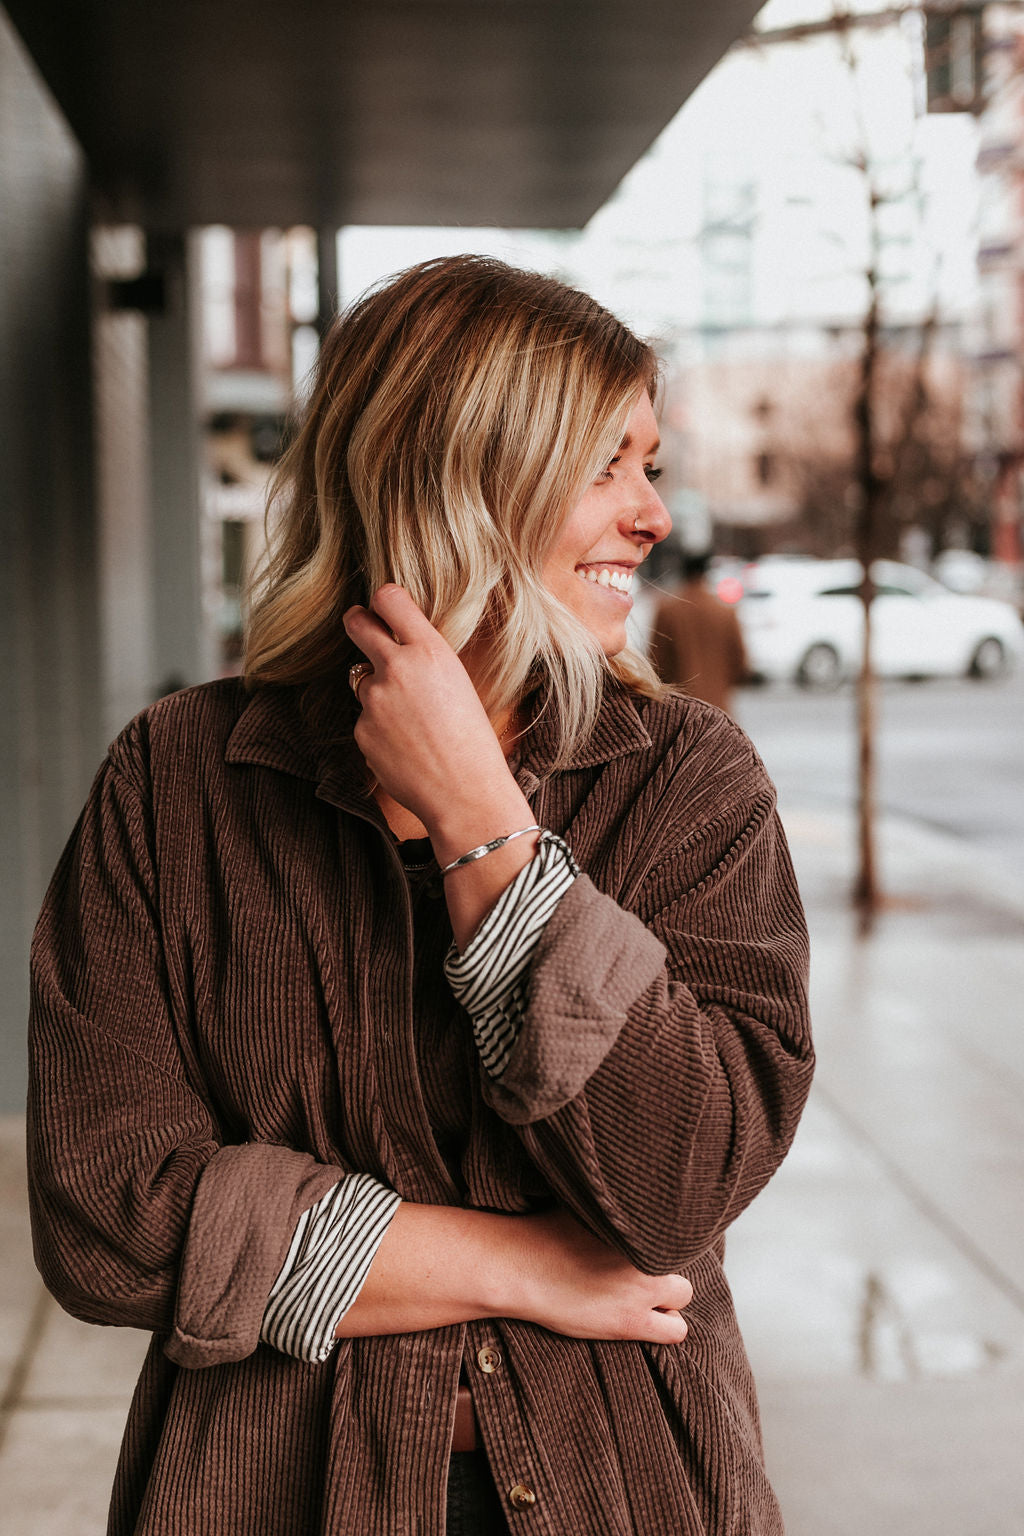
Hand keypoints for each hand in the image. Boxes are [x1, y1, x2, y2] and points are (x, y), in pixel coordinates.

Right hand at [336, 1203, 691, 1344]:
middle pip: (683, 1257)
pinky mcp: (630, 1322)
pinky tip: (648, 1319)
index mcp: (634, 1219)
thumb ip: (610, 1194)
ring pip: (683, 1294)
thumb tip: (624, 1169)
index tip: (660, 1234)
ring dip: (668, 1296)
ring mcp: (640, 1288)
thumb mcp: (580, 1200)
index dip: (668, 1230)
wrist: (515, 1266)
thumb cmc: (539, 1227)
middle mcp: (644, 1251)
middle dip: (668, 1262)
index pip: (678, 1222)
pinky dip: (666, 1326)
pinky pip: (676, 1331)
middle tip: (647, 1265)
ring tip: (645, 1292)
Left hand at [342, 586, 520, 838]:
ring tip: (413, 723)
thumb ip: (425, 661)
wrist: (464, 792)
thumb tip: (399, 648)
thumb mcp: (458, 684)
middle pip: (357, 624)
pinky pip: (366, 720)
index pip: (389, 599)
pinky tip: (406, 748)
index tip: (381, 604)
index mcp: (429, 651)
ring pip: (365, 682)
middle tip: (358, 622)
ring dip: (379, 694)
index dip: (383, 599)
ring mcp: (374, 700)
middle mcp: (396, 668)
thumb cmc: (473, 741)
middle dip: (357, 621)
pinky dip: (379, 730)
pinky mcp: (361, 730)